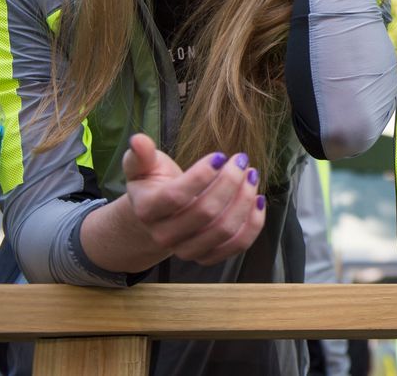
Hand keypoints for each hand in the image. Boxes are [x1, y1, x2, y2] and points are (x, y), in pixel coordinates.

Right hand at [121, 133, 265, 264]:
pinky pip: (237, 245)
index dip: (202, 175)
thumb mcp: (142, 166)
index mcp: (147, 210)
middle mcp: (164, 235)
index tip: (220, 155)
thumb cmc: (153, 184)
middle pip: (205, 212)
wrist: (157, 218)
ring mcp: (186, 250)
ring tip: (252, 175)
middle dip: (230, 182)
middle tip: (241, 160)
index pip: (176, 195)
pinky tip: (258, 199)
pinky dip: (253, 224)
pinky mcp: (208, 257)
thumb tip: (138, 139)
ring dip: (245, 200)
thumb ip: (140, 155)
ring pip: (224, 230)